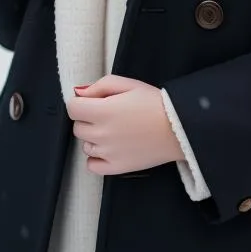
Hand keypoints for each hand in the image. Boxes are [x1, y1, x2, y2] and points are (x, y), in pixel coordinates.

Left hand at [65, 75, 184, 175]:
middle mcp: (101, 133)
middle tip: (109, 115)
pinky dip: (96, 158)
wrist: (178, 127)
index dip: (82, 103)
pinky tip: (110, 148)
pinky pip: (92, 166)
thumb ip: (99, 86)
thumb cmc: (155, 102)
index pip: (72, 108)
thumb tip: (78, 93)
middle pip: (78, 127)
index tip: (95, 103)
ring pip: (85, 146)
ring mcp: (108, 153)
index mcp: (102, 111)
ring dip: (94, 138)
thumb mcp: (128, 84)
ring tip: (115, 131)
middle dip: (89, 119)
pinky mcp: (116, 167)